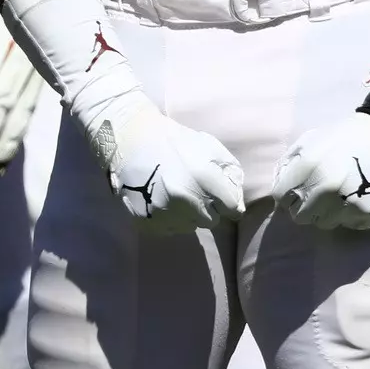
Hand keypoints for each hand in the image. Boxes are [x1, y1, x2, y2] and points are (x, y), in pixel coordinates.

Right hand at [86, 93, 244, 232]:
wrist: (131, 138)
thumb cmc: (174, 140)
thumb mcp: (209, 146)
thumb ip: (229, 173)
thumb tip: (238, 204)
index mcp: (204, 179)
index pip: (232, 209)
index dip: (227, 202)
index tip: (220, 196)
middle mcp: (186, 200)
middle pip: (211, 220)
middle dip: (207, 207)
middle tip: (194, 190)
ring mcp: (164, 213)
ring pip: (190, 227)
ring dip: (188, 214)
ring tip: (176, 193)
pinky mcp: (146, 222)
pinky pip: (169, 230)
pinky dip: (169, 219)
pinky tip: (162, 199)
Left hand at [276, 113, 369, 229]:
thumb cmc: (345, 138)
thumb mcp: (310, 140)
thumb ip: (289, 164)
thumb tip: (276, 187)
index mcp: (308, 167)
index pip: (281, 198)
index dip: (287, 194)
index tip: (297, 190)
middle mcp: (326, 189)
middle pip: (299, 216)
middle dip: (305, 206)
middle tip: (318, 193)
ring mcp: (347, 204)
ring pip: (323, 223)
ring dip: (327, 212)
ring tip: (340, 193)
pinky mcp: (366, 215)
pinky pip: (347, 225)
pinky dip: (349, 215)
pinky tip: (356, 197)